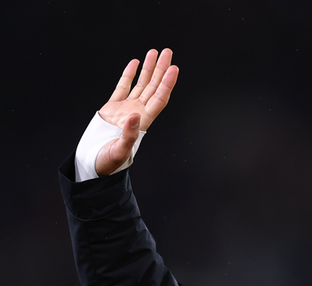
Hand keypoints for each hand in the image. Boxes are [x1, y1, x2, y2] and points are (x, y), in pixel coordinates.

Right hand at [95, 49, 178, 175]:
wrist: (94, 163)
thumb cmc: (108, 162)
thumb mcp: (120, 151)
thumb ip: (128, 135)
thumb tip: (134, 116)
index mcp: (143, 122)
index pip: (159, 99)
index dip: (167, 84)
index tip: (174, 69)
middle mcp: (138, 113)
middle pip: (153, 87)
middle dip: (161, 69)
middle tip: (168, 52)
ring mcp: (126, 109)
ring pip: (141, 84)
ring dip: (148, 69)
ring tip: (154, 52)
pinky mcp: (112, 108)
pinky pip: (123, 87)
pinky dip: (129, 74)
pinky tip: (135, 63)